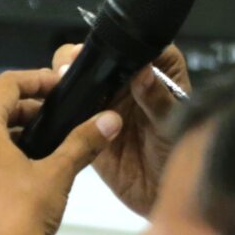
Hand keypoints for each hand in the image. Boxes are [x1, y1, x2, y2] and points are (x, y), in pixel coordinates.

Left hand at [0, 66, 120, 234]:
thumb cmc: (22, 215)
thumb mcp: (59, 172)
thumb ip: (84, 141)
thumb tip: (108, 121)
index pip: (6, 84)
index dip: (36, 79)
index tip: (56, 85)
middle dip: (24, 105)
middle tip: (52, 111)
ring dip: (10, 130)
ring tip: (42, 140)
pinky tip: (23, 169)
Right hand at [47, 40, 187, 218]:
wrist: (161, 193)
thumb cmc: (178, 155)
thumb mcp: (173, 124)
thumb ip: (158, 99)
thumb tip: (143, 73)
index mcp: (157, 73)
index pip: (141, 45)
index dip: (124, 41)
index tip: (108, 45)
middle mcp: (129, 82)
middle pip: (102, 55)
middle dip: (85, 54)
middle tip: (73, 61)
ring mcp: (106, 101)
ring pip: (81, 76)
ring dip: (68, 73)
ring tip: (61, 77)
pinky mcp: (87, 123)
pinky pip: (70, 107)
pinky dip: (59, 101)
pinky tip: (55, 100)